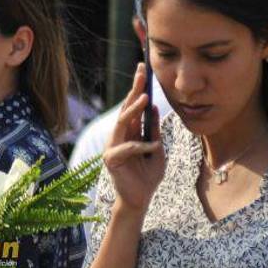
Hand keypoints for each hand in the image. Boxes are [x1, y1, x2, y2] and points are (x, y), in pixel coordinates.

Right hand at [103, 63, 165, 214]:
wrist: (141, 198)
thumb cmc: (148, 175)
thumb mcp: (157, 148)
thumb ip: (153, 130)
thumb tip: (153, 107)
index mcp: (129, 132)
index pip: (133, 105)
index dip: (138, 87)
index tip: (144, 69)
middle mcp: (118, 136)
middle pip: (126, 108)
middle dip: (134, 89)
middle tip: (142, 72)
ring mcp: (112, 147)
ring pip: (121, 123)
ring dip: (133, 110)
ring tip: (144, 97)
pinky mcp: (111, 160)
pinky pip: (127, 147)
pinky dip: (141, 146)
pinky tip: (152, 147)